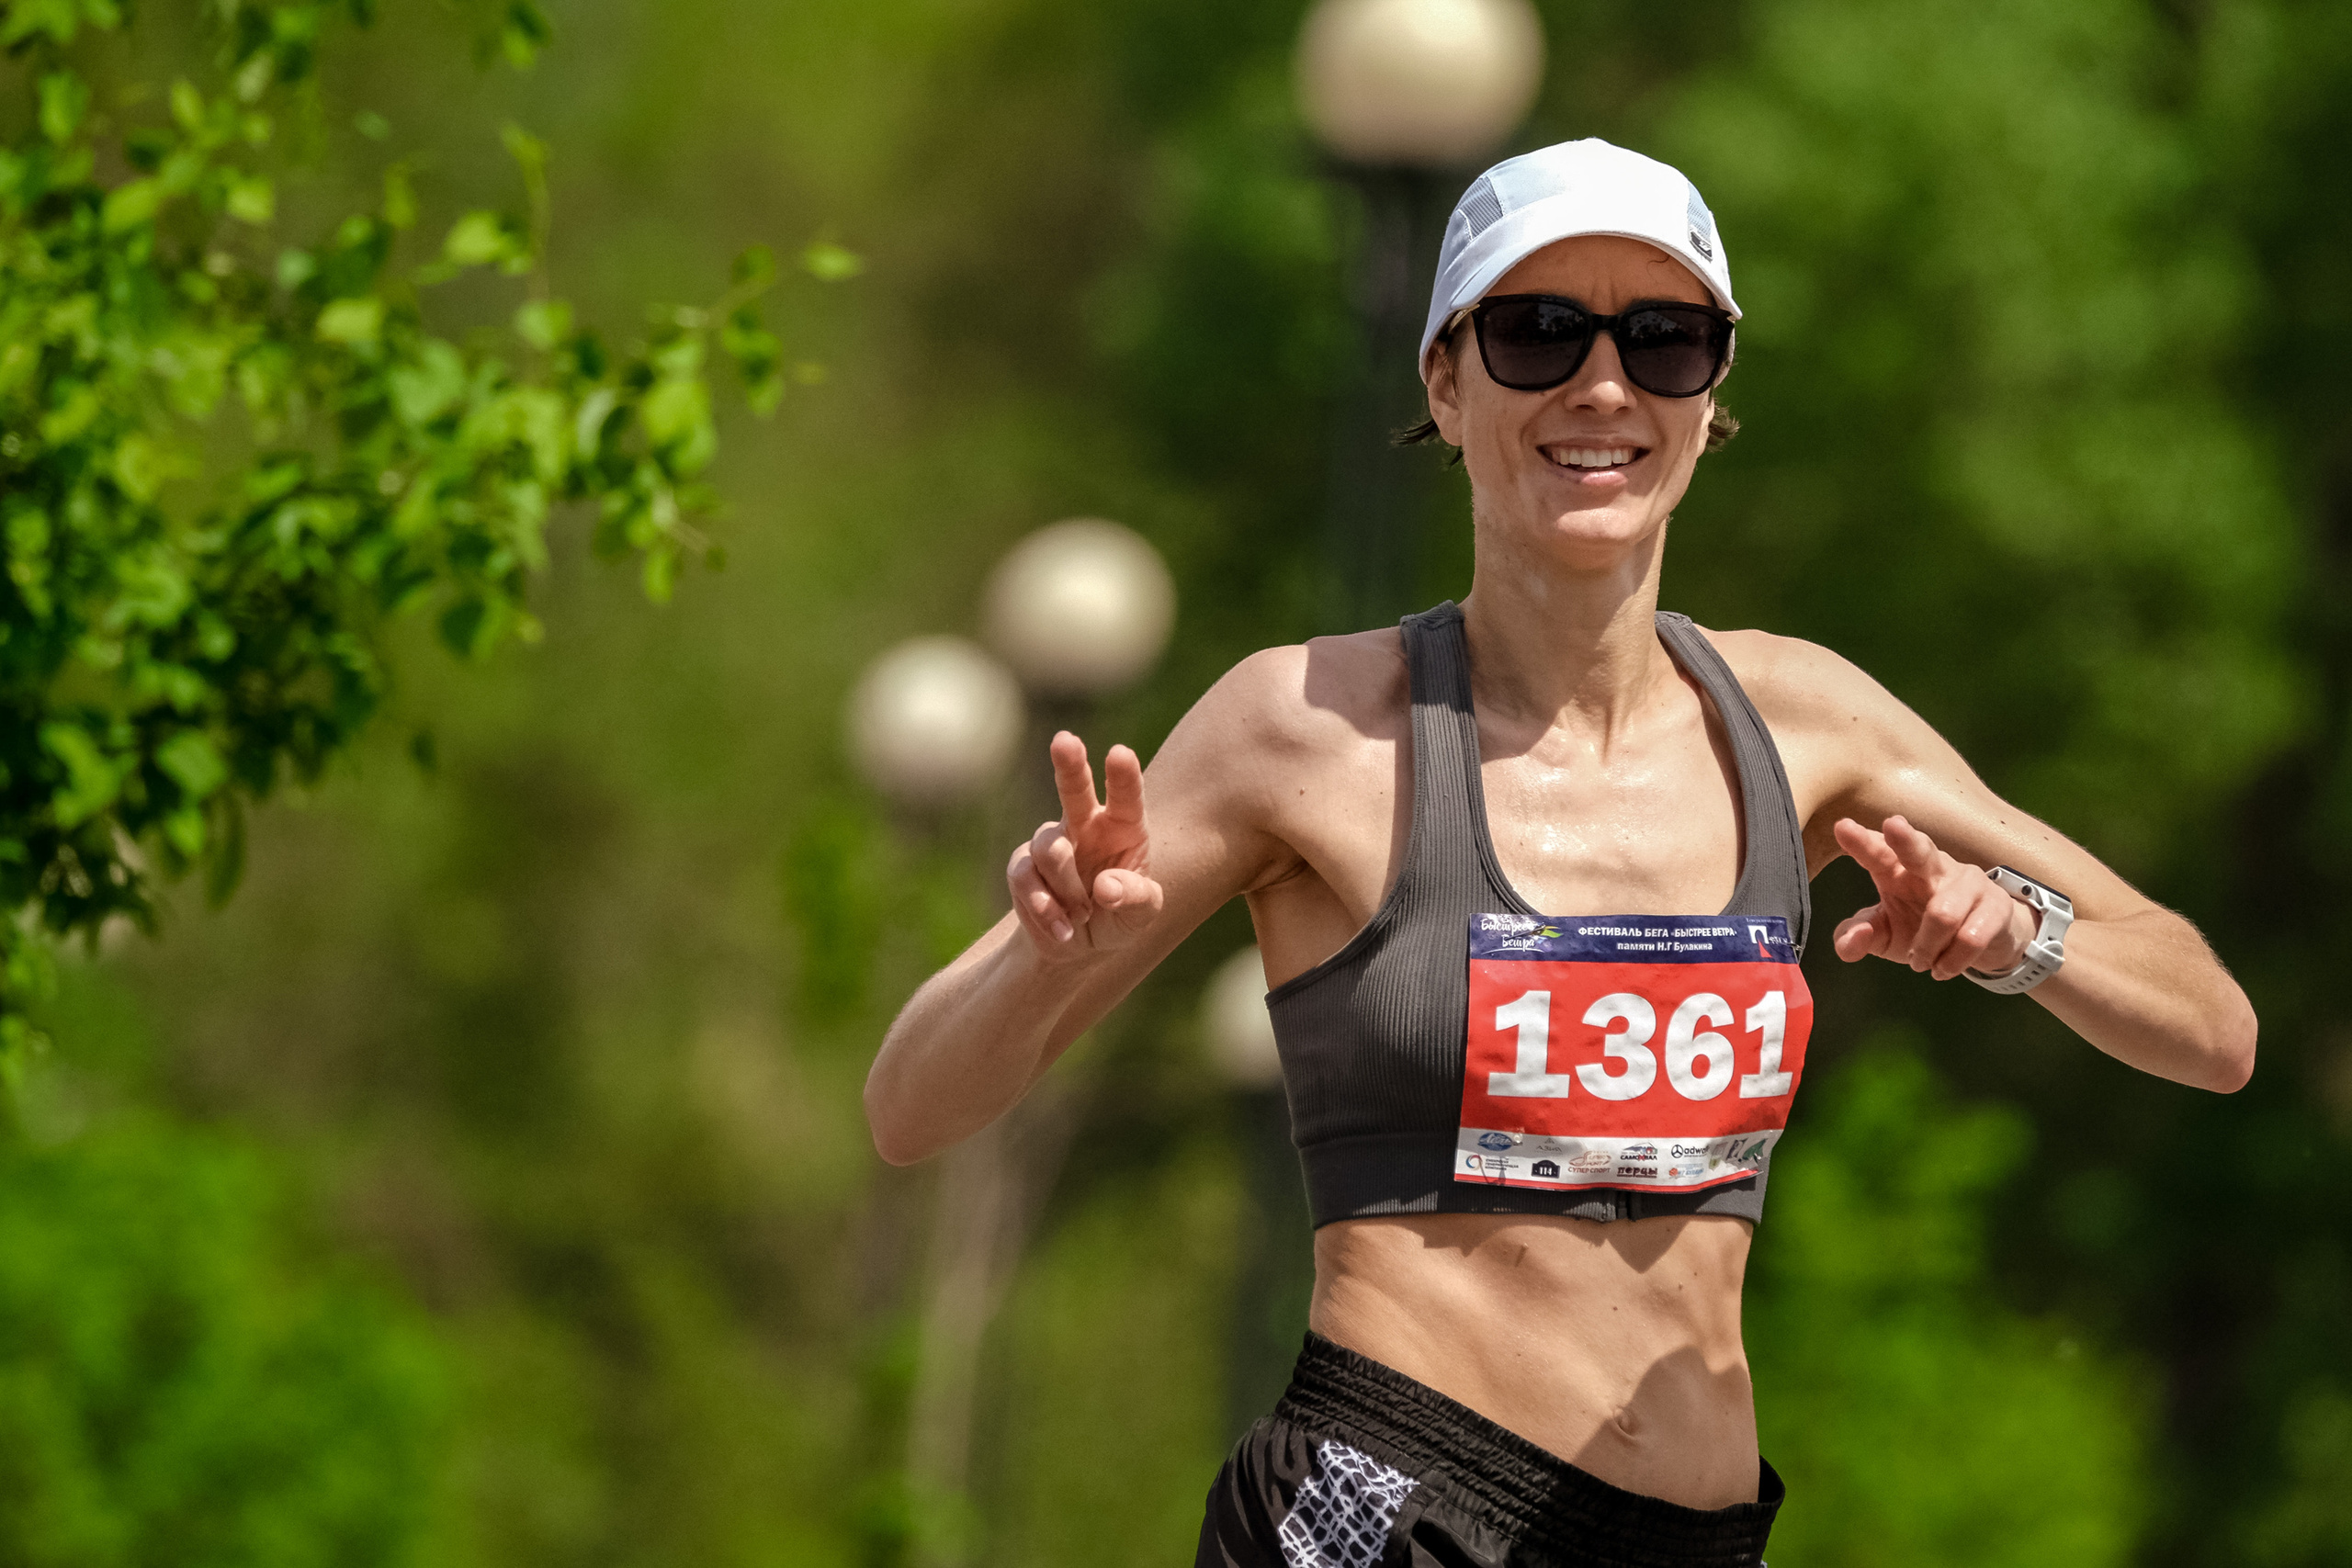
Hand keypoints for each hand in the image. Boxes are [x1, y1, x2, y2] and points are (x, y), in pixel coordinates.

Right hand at [1006, 731, 1165, 961]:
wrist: (1080, 945)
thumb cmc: (1119, 916)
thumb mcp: (1142, 915)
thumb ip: (1135, 899)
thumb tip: (1105, 887)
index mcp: (1124, 827)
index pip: (1126, 797)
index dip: (1123, 775)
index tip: (1120, 754)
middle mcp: (1086, 825)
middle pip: (1074, 788)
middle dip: (1069, 764)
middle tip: (1064, 741)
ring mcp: (1052, 842)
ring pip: (1049, 849)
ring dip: (1067, 889)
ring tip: (1083, 915)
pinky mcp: (1023, 866)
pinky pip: (1025, 877)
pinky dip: (1044, 908)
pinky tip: (1062, 928)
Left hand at [1831, 815, 2034, 980]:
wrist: (1982, 942)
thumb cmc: (1920, 929)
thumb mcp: (1883, 936)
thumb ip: (1856, 938)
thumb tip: (1852, 941)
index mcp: (1897, 870)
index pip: (1878, 852)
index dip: (1862, 841)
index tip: (1842, 827)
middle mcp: (1932, 867)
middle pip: (1920, 849)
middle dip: (1905, 839)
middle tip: (1893, 825)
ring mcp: (1967, 881)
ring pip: (1943, 914)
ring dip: (1926, 949)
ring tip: (1920, 963)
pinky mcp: (1996, 903)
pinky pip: (1971, 937)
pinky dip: (1951, 961)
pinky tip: (1944, 968)